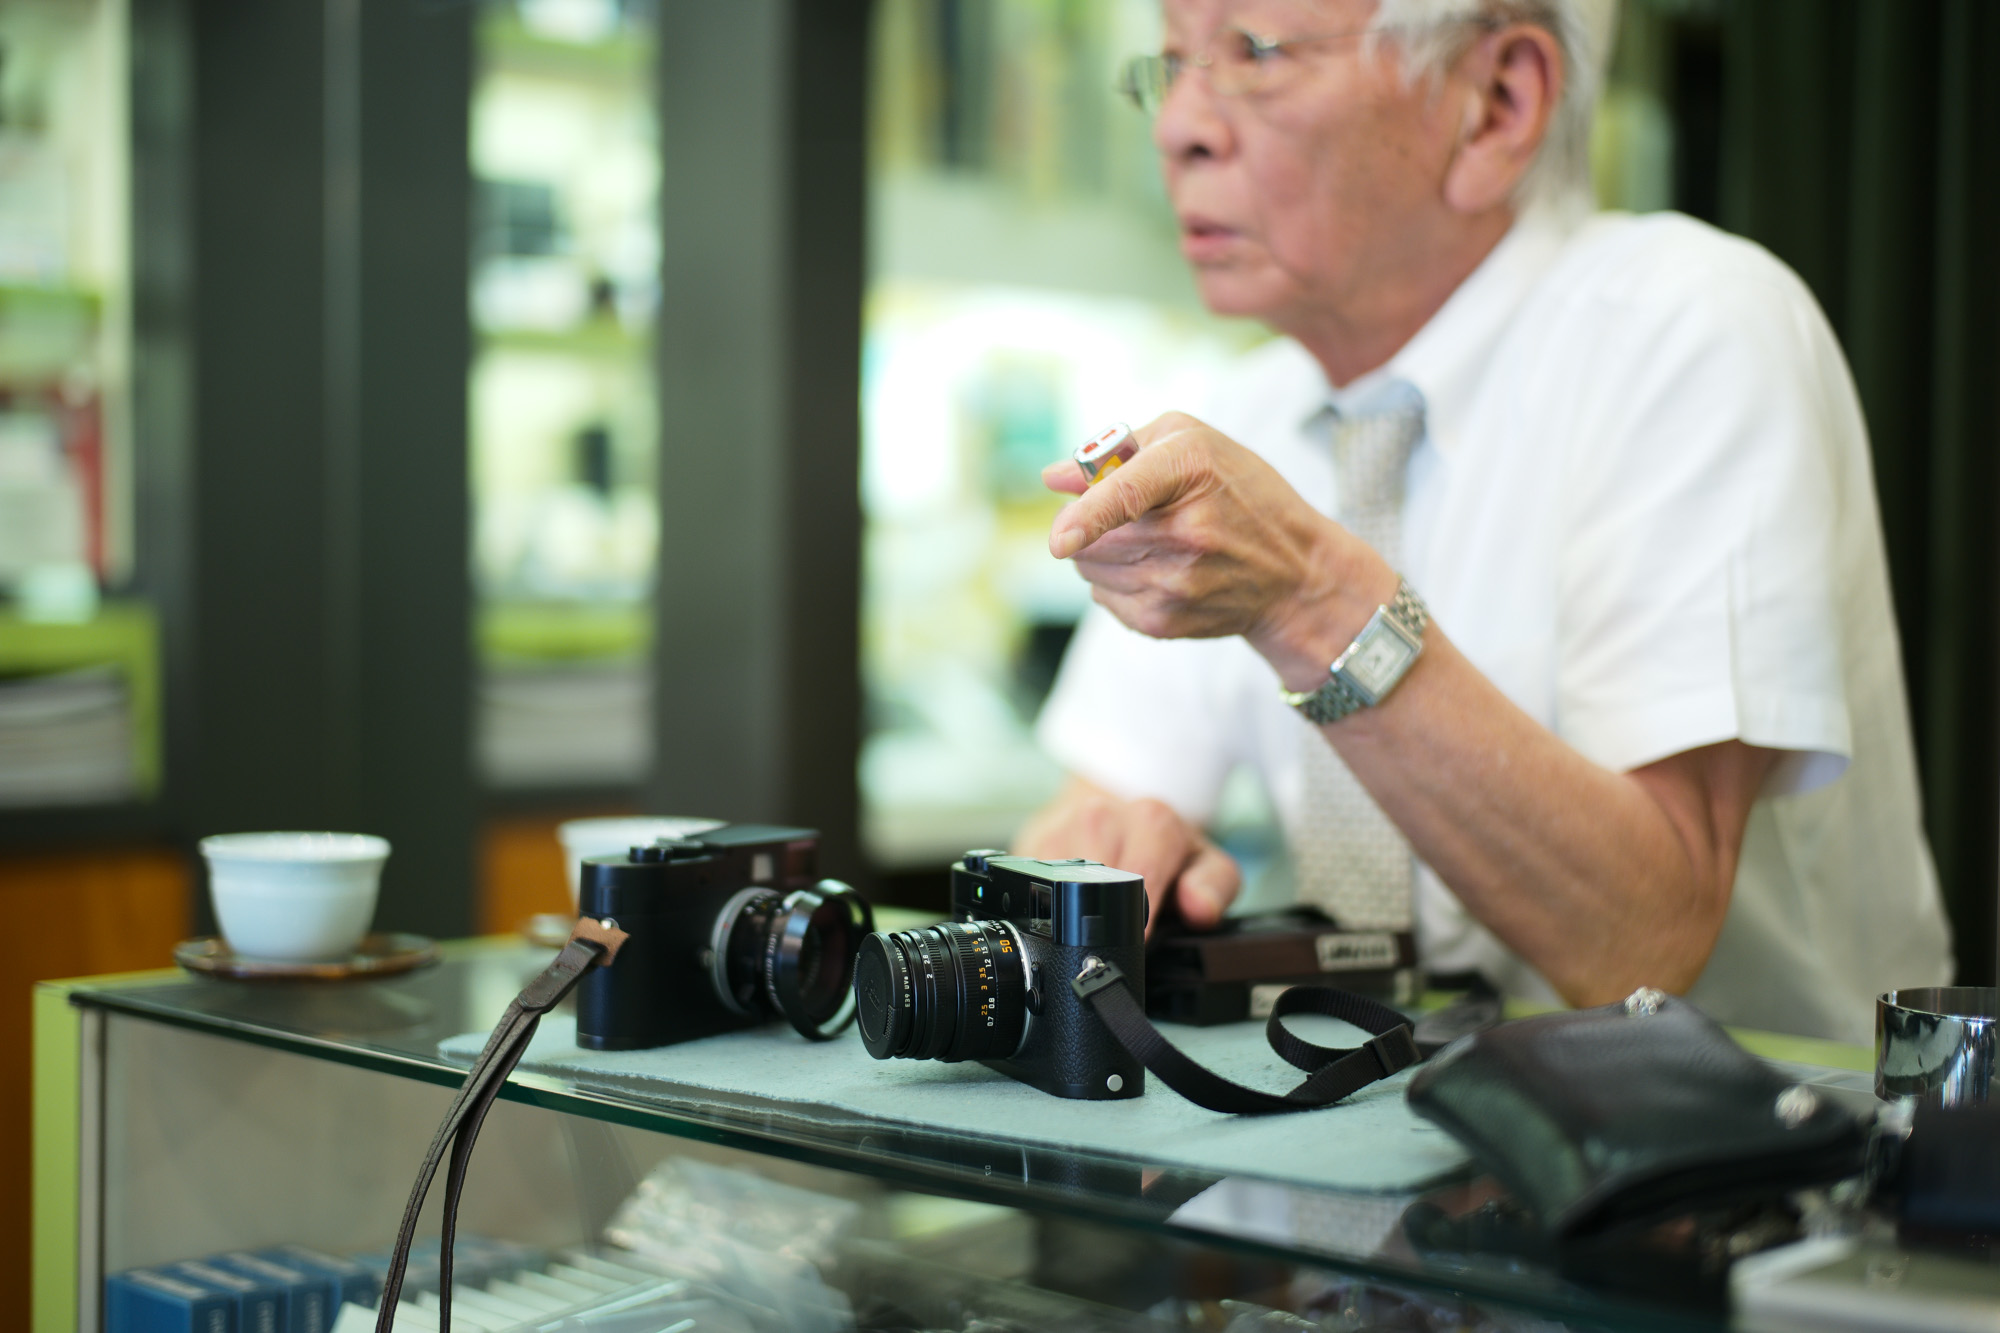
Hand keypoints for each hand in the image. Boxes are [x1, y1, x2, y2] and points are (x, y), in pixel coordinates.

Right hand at [1014, 777, 1240, 931]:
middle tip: (1120, 930)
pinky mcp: (1030, 841)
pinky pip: (1034, 884)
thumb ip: (1215, 887)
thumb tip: (1199, 907)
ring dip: (1077, 911)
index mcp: (1152, 821)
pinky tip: (1069, 896)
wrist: (1119, 809)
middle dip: (1107, 922)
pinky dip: (1050, 900)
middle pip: (1095, 891)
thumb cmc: (1164, 846)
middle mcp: (1102, 816)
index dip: (1141, 927)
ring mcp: (1061, 826)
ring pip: (1060, 890)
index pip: (1140, 885)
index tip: (1142, 944)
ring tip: (1097, 910)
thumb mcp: (1206, 865)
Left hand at [1042, 413, 1395, 688]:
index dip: (1087, 516)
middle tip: (1124, 516)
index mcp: (1192, 468)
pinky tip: (1157, 571)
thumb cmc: (1240, 493)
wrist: (1296, 574)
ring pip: (1088, 567)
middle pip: (1091, 535)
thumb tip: (1052, 479)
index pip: (1128, 495)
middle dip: (1087, 524)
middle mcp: (1187, 529)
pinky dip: (1114, 582)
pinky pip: (1103, 597)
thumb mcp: (1194, 444)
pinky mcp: (1165, 620)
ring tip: (1148, 542)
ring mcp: (1177, 582)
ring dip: (1098, 552)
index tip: (1058, 539)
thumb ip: (1118, 451)